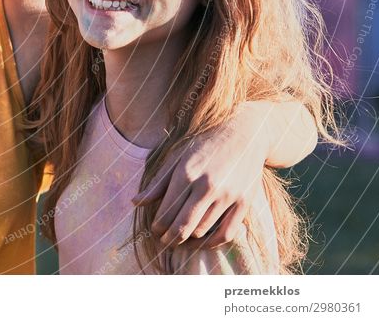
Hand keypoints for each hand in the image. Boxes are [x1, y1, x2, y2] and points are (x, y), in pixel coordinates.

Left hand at [132, 113, 267, 247]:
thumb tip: (135, 202)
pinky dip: (211, 243)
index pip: (166, 211)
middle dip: (169, 237)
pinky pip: (226, 233)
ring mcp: (227, 196)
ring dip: (187, 239)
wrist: (243, 135)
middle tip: (163, 240)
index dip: (158, 226)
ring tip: (179, 239)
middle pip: (183, 225)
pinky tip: (201, 241)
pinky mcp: (244, 203)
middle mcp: (206, 186)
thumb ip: (157, 183)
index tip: (154, 229)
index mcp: (186, 174)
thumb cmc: (205, 146)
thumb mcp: (177, 158)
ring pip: (202, 230)